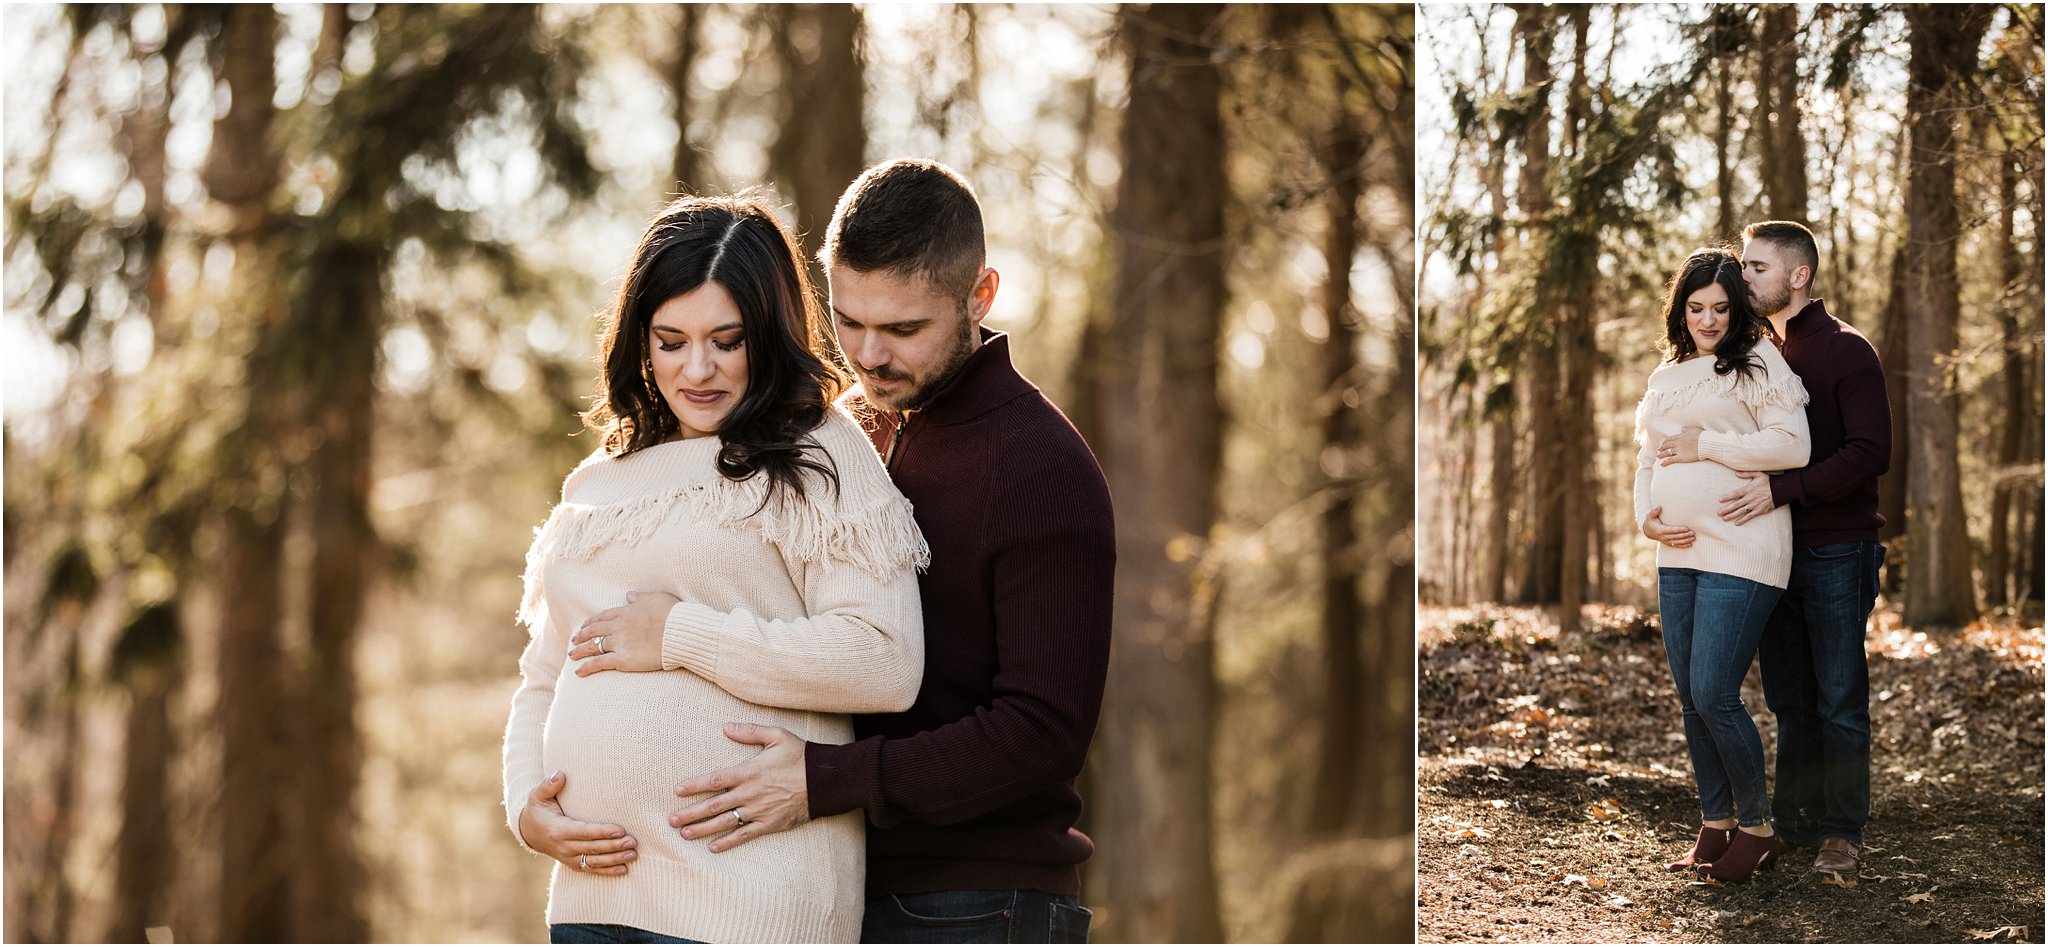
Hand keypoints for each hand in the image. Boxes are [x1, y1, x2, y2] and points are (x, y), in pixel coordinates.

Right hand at [517, 771, 636, 875]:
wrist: (529, 832)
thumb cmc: (538, 810)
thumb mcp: (537, 796)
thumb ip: (548, 786)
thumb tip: (559, 774)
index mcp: (558, 830)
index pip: (583, 832)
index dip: (602, 832)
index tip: (620, 830)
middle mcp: (563, 847)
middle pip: (592, 848)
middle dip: (614, 846)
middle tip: (633, 842)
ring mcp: (568, 858)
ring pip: (594, 861)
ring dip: (615, 859)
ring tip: (633, 854)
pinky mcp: (573, 864)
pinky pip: (592, 869)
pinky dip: (608, 871)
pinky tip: (624, 869)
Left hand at [570, 589, 679, 674]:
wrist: (681, 632)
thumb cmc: (674, 614)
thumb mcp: (657, 598)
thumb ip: (641, 597)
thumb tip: (629, 595)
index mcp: (626, 612)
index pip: (603, 616)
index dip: (591, 621)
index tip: (584, 625)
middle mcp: (618, 626)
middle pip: (594, 631)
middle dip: (581, 635)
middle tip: (574, 639)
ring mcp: (619, 643)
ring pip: (593, 646)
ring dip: (580, 651)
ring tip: (572, 655)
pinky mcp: (622, 659)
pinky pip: (599, 663)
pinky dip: (587, 667)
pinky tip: (578, 672)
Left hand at [670, 724, 809, 853]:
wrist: (826, 780)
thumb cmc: (801, 755)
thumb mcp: (778, 735)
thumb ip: (750, 731)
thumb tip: (725, 726)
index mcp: (750, 771)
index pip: (716, 779)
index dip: (694, 785)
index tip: (677, 790)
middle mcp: (751, 793)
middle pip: (715, 805)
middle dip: (691, 813)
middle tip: (671, 820)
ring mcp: (760, 811)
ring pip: (726, 822)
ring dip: (703, 829)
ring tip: (684, 834)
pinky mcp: (770, 824)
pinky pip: (745, 835)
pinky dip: (728, 842)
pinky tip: (713, 847)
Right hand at [1642, 506, 1694, 547]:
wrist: (1647, 531)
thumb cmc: (1650, 522)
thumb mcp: (1650, 516)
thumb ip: (1654, 512)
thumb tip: (1659, 507)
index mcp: (1660, 530)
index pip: (1671, 530)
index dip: (1679, 530)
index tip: (1687, 528)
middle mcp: (1663, 537)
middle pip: (1676, 537)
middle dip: (1685, 535)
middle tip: (1693, 533)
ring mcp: (1665, 541)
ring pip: (1677, 542)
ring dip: (1686, 540)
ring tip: (1693, 538)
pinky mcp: (1668, 543)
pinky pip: (1676, 545)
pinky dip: (1683, 546)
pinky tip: (1690, 544)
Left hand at [1657, 427, 1703, 465]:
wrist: (1705, 443)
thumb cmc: (1701, 436)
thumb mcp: (1694, 429)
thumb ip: (1687, 429)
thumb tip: (1682, 428)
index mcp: (1680, 436)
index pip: (1670, 439)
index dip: (1666, 441)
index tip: (1663, 443)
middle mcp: (1678, 443)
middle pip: (1667, 445)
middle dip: (1662, 448)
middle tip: (1658, 450)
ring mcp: (1679, 450)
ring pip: (1667, 452)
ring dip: (1661, 455)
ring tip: (1658, 457)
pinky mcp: (1681, 457)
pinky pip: (1671, 460)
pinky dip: (1665, 462)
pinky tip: (1661, 464)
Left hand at [1718, 471, 1774, 524]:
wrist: (1781, 490)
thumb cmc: (1768, 482)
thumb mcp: (1758, 474)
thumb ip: (1747, 474)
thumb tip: (1736, 473)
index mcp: (1748, 489)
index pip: (1735, 494)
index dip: (1727, 497)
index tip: (1719, 500)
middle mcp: (1750, 498)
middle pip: (1736, 505)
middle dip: (1726, 509)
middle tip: (1718, 513)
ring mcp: (1754, 505)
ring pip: (1741, 512)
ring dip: (1732, 515)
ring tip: (1724, 518)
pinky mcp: (1759, 510)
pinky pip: (1749, 516)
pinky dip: (1743, 520)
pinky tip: (1736, 523)